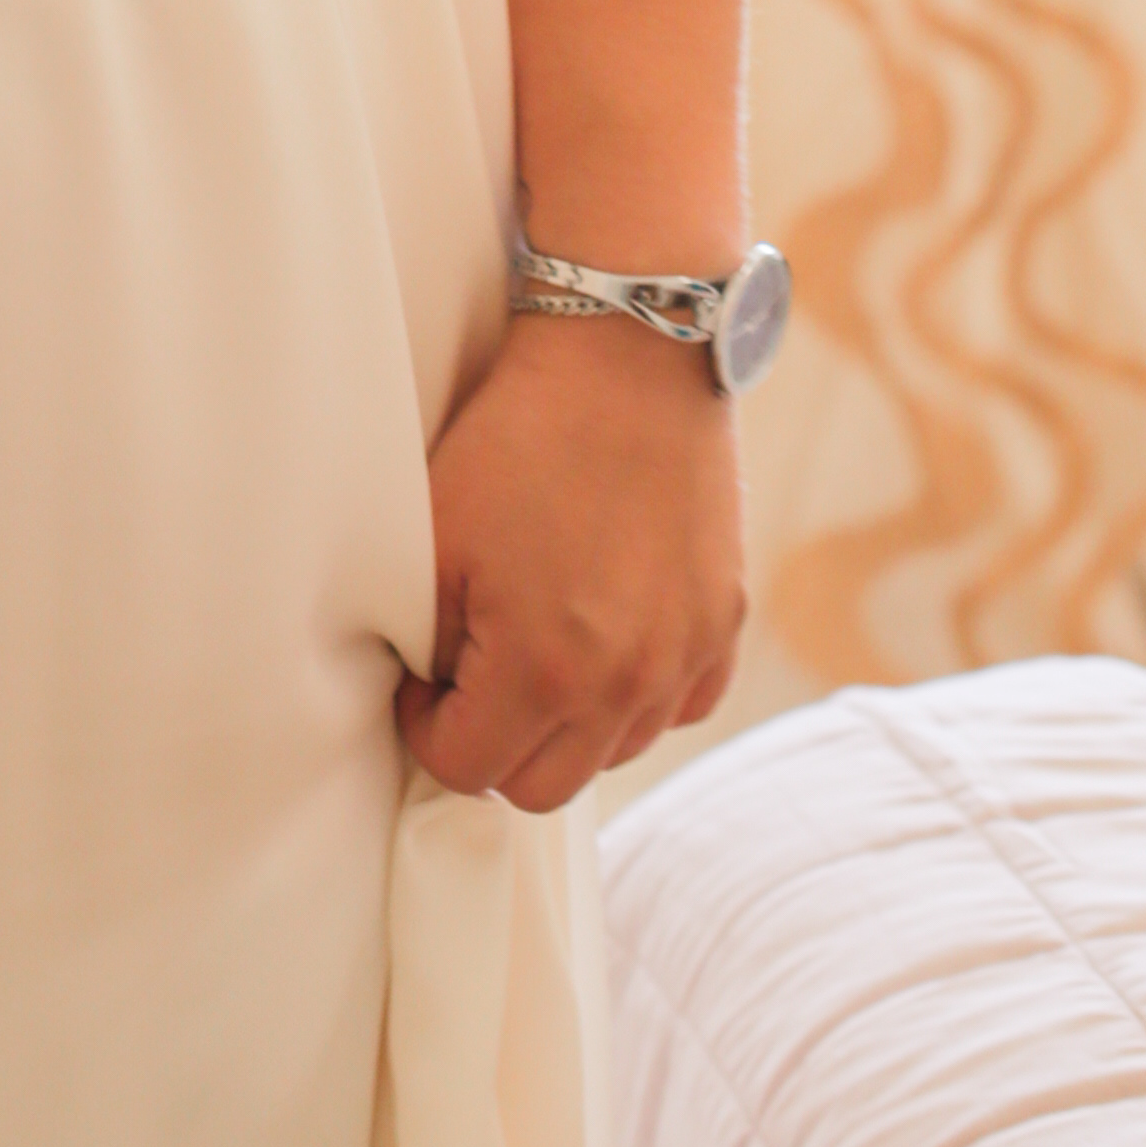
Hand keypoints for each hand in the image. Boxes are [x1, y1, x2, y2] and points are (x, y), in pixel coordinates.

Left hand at [393, 307, 742, 810]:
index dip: (427, 727)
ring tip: (535, 646)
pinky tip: (601, 638)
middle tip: (469, 674)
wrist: (627, 360)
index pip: (469, 770)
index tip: (422, 677)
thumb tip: (432, 694)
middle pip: (541, 786)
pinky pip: (675, 709)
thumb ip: (431, 643)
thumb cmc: (520, 439)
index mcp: (546, 670)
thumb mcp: (440, 538)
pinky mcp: (723, 627)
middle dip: (492, 743)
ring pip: (611, 753)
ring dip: (564, 725)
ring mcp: (685, 659)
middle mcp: (627, 685)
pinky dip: (634, 696)